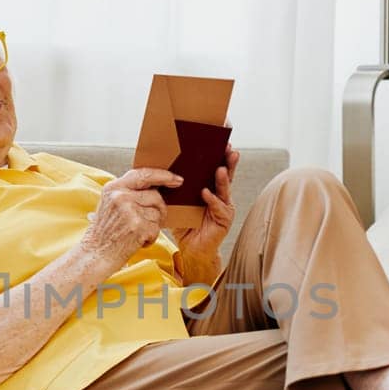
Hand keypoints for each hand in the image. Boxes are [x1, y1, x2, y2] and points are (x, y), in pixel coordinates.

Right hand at [81, 167, 180, 270]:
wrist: (95, 255)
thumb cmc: (105, 232)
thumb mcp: (110, 204)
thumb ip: (128, 192)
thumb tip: (156, 186)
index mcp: (113, 187)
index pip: (144, 173)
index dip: (163, 175)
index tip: (176, 179)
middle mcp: (121, 196)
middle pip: (155, 196)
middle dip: (159, 209)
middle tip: (150, 221)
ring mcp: (129, 211)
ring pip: (158, 213)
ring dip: (153, 225)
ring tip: (136, 232)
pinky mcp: (137, 227)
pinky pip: (157, 228)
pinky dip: (151, 238)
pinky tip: (137, 241)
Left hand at [171, 145, 238, 281]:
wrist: (191, 249)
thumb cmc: (184, 223)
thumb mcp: (178, 201)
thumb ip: (174, 187)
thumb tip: (159, 167)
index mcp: (210, 188)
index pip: (215, 168)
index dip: (219, 155)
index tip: (221, 141)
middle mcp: (220, 195)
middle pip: (226, 174)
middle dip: (228, 161)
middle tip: (229, 148)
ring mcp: (224, 207)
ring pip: (225, 189)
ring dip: (223, 178)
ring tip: (221, 167)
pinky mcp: (224, 220)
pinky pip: (219, 208)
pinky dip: (213, 200)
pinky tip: (206, 193)